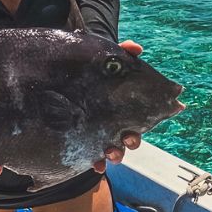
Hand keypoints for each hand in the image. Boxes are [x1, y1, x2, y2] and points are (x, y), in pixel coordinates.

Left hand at [93, 40, 144, 172]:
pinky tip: (95, 164)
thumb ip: (122, 53)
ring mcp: (101, 133)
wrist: (70, 75)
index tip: (136, 130)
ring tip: (108, 155)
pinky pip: (93, 156)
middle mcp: (115, 123)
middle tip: (126, 140)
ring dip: (114, 154)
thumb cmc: (95, 70)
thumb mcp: (107, 60)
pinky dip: (97, 162)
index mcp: (123, 107)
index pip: (138, 119)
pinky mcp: (85, 140)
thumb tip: (137, 47)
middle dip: (129, 142)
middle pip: (128, 138)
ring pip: (114, 150)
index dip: (141, 127)